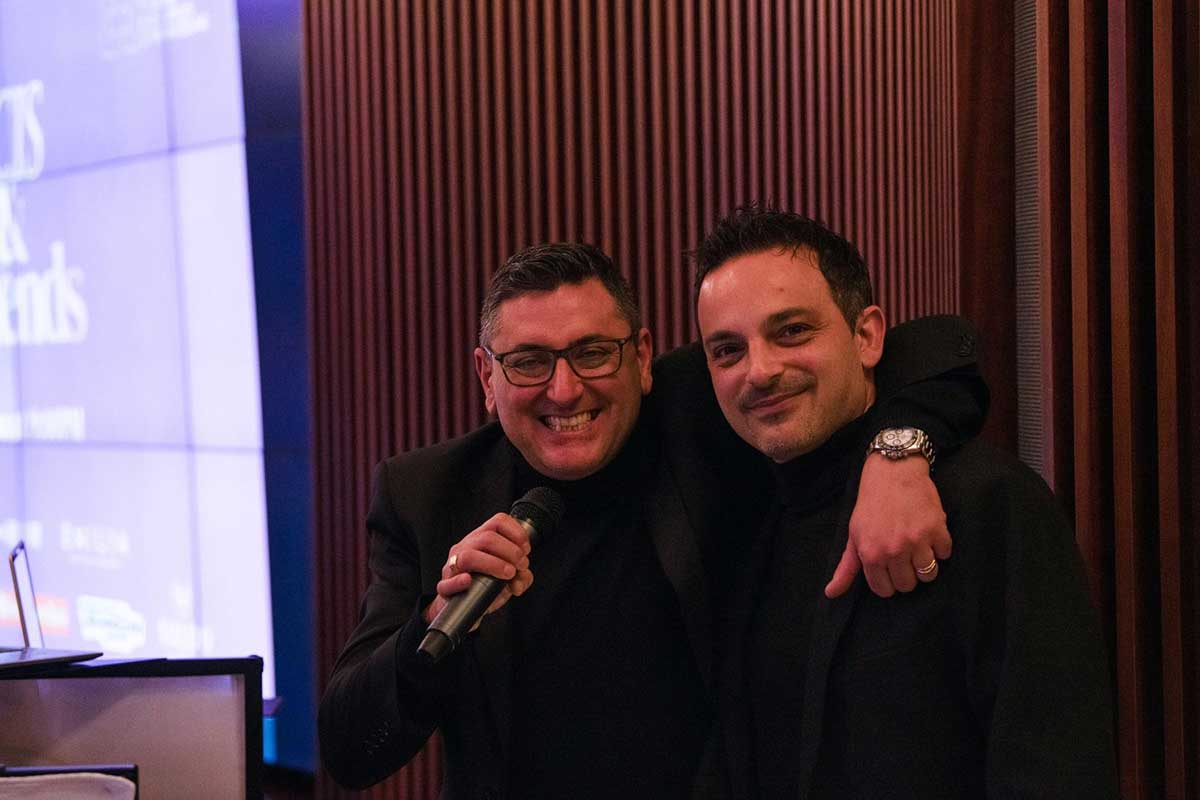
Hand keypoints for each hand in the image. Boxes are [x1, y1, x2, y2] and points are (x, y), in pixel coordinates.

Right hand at [422, 512, 533, 624]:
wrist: (465, 607)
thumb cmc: (487, 588)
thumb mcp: (508, 580)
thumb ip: (521, 577)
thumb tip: (522, 578)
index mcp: (481, 539)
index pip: (498, 522)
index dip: (516, 532)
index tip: (526, 549)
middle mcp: (466, 547)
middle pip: (487, 538)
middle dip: (511, 551)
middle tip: (521, 566)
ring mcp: (453, 566)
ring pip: (469, 556)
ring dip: (493, 564)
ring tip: (508, 574)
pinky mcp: (445, 587)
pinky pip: (447, 583)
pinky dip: (459, 581)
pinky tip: (469, 581)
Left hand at [825, 453, 951, 597]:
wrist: (893, 472)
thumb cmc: (871, 504)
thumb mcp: (853, 535)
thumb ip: (846, 568)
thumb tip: (831, 593)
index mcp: (870, 554)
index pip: (884, 590)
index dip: (887, 582)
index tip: (889, 569)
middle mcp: (893, 551)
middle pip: (907, 585)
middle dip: (906, 574)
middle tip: (903, 555)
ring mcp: (917, 541)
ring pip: (928, 575)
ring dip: (924, 564)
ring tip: (917, 547)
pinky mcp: (937, 529)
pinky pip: (945, 554)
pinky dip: (940, 547)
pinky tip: (929, 534)